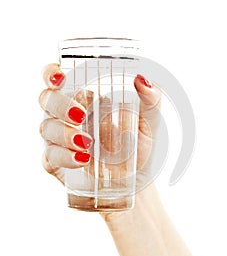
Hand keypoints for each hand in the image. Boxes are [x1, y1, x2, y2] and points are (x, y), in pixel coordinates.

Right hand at [39, 64, 160, 191]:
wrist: (134, 181)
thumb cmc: (138, 146)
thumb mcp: (149, 122)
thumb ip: (150, 99)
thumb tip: (142, 79)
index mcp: (84, 97)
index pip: (56, 78)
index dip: (50, 74)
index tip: (59, 77)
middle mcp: (66, 115)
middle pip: (47, 99)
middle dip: (60, 105)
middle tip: (80, 115)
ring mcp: (59, 138)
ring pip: (46, 127)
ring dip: (64, 133)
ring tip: (86, 143)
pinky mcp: (56, 162)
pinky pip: (50, 156)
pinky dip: (64, 157)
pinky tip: (82, 160)